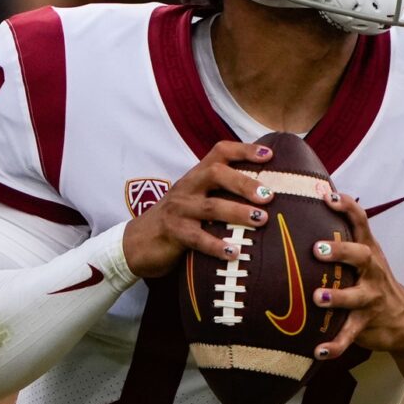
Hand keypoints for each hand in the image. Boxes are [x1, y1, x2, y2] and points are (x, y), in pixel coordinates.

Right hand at [119, 140, 274, 278]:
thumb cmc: (174, 222)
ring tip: (261, 220)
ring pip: (210, 207)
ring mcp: (178, 211)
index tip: (268, 155)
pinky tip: (234, 253)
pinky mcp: (172, 234)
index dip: (244, 150)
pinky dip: (216, 245)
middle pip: (216, 174)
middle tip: (269, 196)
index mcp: (194, 177)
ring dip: (238, 212)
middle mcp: (186, 189)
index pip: (219, 153)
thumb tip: (261, 198)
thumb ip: (218, 195)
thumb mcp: (193, 201)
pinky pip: (197, 238)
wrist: (134, 244)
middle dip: (244, 183)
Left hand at [310, 191, 403, 358]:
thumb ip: (343, 237)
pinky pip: (349, 335)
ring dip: (337, 297)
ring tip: (317, 298)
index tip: (328, 196)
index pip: (361, 222)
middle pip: (360, 256)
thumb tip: (310, 204)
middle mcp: (371, 272)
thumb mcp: (365, 256)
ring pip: (355, 298)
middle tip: (317, 250)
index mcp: (368, 251)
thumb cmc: (373, 281)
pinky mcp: (366, 324)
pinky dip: (335, 344)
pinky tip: (318, 350)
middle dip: (340, 252)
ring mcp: (370, 299)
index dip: (347, 207)